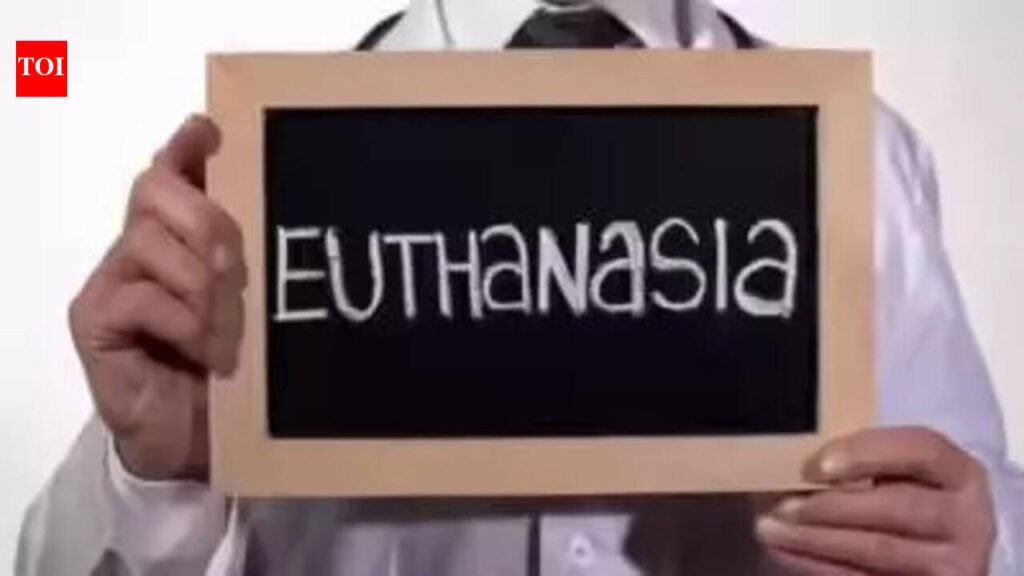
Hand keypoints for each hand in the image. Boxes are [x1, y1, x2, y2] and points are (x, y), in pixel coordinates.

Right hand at [69, 115, 245, 480]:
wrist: (194, 442)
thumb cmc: (231, 370)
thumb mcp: (253, 306)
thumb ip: (248, 255)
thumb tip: (264, 199)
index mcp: (179, 236)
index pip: (174, 172)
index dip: (188, 147)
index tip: (212, 132)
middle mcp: (139, 246)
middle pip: (157, 191)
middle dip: (208, 222)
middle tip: (239, 272)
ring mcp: (112, 279)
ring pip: (150, 241)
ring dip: (202, 287)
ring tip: (228, 331)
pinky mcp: (93, 318)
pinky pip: (140, 294)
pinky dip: (183, 321)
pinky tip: (207, 351)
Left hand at [755, 427, 995, 575]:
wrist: (942, 549)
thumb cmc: (909, 495)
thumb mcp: (902, 473)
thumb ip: (865, 461)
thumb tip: (795, 455)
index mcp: (961, 473)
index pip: (922, 450)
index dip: (870, 453)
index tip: (820, 464)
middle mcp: (968, 518)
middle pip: (898, 507)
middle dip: (832, 506)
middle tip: (782, 504)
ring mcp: (954, 563)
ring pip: (879, 549)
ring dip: (815, 539)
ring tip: (770, 528)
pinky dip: (818, 565)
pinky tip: (785, 552)